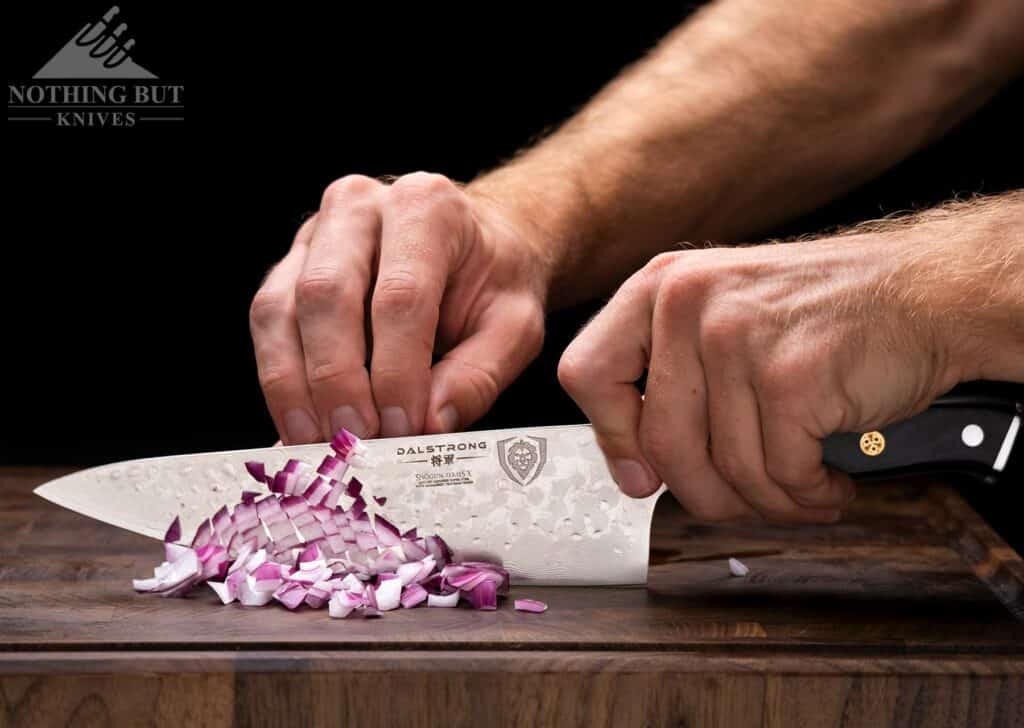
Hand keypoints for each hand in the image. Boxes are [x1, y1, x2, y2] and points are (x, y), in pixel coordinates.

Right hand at [251, 173, 547, 443]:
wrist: (476, 245)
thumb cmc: (494, 281)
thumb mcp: (515, 326)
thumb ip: (478, 376)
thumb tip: (428, 425)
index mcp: (426, 206)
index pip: (401, 295)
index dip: (396, 370)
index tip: (402, 427)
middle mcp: (360, 206)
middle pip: (326, 294)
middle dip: (336, 379)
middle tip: (355, 439)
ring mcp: (317, 232)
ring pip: (280, 309)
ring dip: (293, 385)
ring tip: (319, 442)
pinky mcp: (291, 264)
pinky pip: (267, 322)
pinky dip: (279, 378)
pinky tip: (301, 422)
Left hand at [558, 235, 966, 522]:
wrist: (928, 291)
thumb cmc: (831, 312)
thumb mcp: (727, 312)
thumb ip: (674, 374)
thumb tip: (636, 466)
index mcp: (662, 287)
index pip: (586, 374)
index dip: (610, 436)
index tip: (639, 472)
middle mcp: (689, 305)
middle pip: (661, 445)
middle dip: (706, 495)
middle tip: (744, 501)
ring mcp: (738, 339)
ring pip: (724, 471)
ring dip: (768, 503)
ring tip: (801, 491)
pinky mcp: (790, 379)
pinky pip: (780, 476)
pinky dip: (809, 497)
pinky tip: (828, 482)